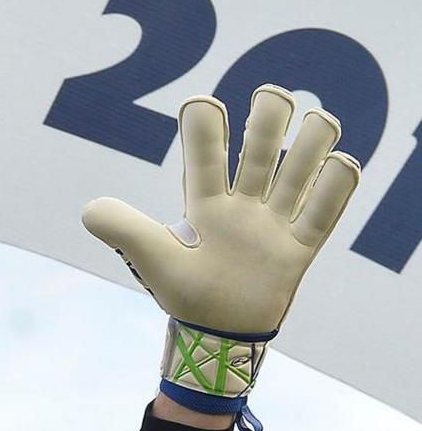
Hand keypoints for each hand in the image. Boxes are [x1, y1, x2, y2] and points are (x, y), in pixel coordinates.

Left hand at [82, 87, 360, 422]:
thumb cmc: (185, 293)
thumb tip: (88, 210)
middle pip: (260, 153)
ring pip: (299, 173)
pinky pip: (323, 214)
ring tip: (319, 120)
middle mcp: (243, 206)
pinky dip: (335, 188)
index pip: (206, 159)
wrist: (218, 336)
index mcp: (206, 206)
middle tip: (272, 95)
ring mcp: (274, 224)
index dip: (204, 130)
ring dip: (312, 144)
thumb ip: (124, 231)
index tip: (200, 103)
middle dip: (268, 122)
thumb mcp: (152, 259)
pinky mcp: (300, 248)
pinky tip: (342, 162)